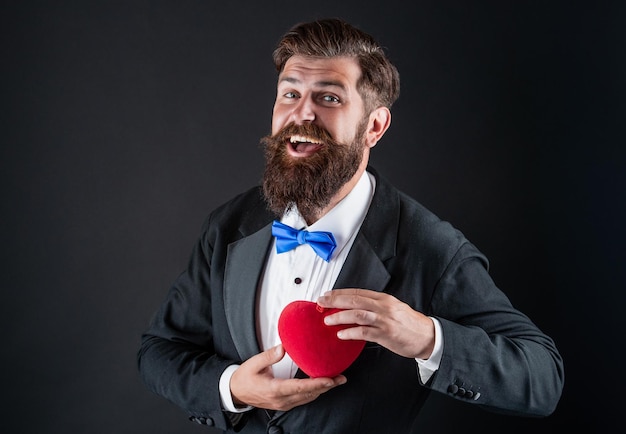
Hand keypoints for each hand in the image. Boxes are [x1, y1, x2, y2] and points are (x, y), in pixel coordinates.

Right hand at [230, 344, 346, 410]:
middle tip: (342, 378)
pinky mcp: (285, 404)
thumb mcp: (253, 363)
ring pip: (308, 398)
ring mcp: (284, 404)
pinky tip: (322, 385)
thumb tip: (283, 346)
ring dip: (323, 390)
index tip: (330, 379)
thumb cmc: (244, 377)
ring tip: (337, 380)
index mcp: (274, 389)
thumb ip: (269, 356)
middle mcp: (282, 400)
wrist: (235, 393)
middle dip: (326, 386)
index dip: (317, 384)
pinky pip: (303, 399)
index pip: (300, 387)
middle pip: (308, 394)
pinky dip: (315, 392)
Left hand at [317, 288, 434, 359]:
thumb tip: (354, 307)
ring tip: (327, 320)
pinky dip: (351, 333)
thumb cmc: (409, 324)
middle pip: (355, 300)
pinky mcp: (387, 334)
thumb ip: (375, 306)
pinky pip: (365, 332)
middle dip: (335, 300)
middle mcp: (384, 306)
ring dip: (340, 316)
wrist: (428, 337)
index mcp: (384, 298)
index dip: (340, 293)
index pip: (358, 292)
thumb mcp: (393, 308)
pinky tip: (341, 334)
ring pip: (358, 314)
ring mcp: (385, 320)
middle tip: (321, 303)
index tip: (327, 294)